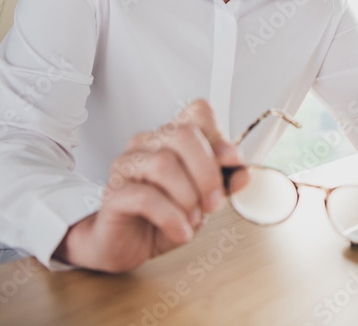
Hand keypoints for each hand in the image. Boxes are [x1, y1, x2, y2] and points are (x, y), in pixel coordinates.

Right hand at [53, 99, 246, 272]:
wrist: (130, 246)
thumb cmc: (164, 216)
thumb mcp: (203, 200)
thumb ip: (224, 183)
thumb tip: (243, 172)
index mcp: (172, 138)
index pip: (197, 112)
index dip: (218, 134)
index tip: (232, 162)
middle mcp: (148, 143)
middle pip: (183, 135)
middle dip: (207, 172)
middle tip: (214, 202)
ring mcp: (127, 165)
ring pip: (164, 164)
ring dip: (188, 197)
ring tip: (193, 218)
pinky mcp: (114, 192)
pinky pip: (145, 197)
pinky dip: (171, 216)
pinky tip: (180, 230)